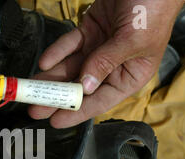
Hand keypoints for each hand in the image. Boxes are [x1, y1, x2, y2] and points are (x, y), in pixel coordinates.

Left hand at [29, 0, 184, 127]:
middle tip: (35, 109)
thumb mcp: (133, 39)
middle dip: (57, 98)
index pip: (100, 100)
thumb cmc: (153, 8)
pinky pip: (69, 45)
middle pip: (80, 87)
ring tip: (31, 89)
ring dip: (51, 78)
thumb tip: (86, 86)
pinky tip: (44, 63)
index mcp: (130, 75)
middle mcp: (112, 66)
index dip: (77, 112)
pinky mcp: (89, 31)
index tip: (56, 121)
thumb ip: (107, 61)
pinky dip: (56, 53)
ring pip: (70, 68)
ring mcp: (99, 48)